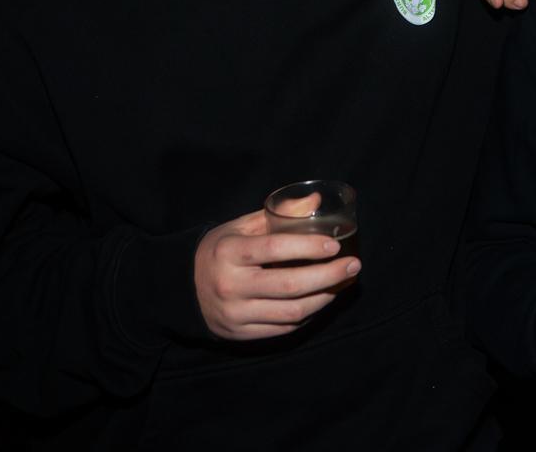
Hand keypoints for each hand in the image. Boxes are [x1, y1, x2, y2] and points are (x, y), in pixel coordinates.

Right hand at [192, 209, 359, 340]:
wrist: (183, 288)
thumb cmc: (219, 251)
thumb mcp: (240, 227)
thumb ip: (278, 214)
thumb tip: (316, 201)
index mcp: (229, 252)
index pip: (275, 248)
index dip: (309, 246)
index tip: (336, 245)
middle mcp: (231, 285)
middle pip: (290, 285)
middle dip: (329, 276)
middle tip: (353, 266)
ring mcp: (235, 313)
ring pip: (292, 312)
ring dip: (324, 298)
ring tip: (342, 283)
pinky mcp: (240, 333)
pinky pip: (283, 328)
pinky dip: (308, 315)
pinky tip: (321, 300)